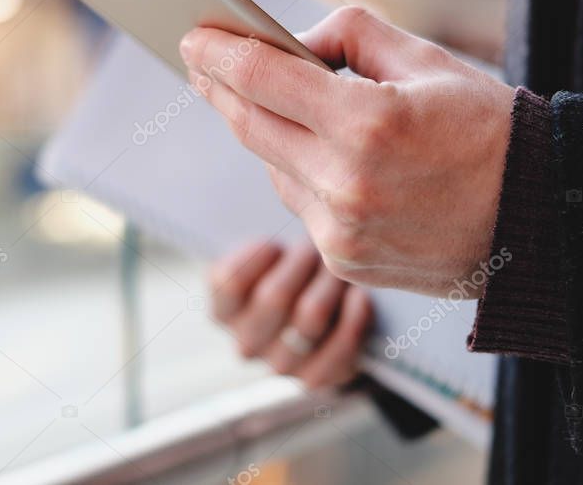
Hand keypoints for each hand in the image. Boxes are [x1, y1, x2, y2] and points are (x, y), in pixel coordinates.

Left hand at [181, 6, 514, 296]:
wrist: (537, 218)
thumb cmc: (486, 129)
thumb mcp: (425, 59)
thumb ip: (348, 35)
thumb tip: (289, 47)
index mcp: (367, 123)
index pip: (264, 79)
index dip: (221, 54)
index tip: (193, 37)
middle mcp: (346, 182)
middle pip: (251, 126)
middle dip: (220, 89)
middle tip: (201, 63)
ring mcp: (340, 229)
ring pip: (272, 167)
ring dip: (267, 133)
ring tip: (273, 104)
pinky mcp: (342, 260)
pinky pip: (298, 205)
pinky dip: (299, 175)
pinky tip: (320, 158)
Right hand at [210, 241, 371, 388]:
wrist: (319, 318)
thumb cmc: (288, 272)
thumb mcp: (267, 255)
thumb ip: (264, 241)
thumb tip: (283, 203)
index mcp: (222, 310)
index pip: (228, 281)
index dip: (256, 256)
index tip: (276, 242)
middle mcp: (245, 343)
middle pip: (274, 296)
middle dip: (303, 262)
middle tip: (318, 245)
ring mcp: (279, 365)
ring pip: (310, 316)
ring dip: (331, 283)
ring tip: (339, 267)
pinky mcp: (314, 379)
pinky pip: (339, 347)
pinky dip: (354, 318)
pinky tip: (360, 296)